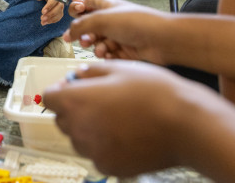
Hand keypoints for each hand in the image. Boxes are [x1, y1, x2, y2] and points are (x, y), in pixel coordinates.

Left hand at [33, 0, 64, 24]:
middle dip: (51, 13)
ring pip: (60, 11)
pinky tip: (47, 22)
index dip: (50, 6)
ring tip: (43, 22)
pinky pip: (59, 13)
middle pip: (59, 6)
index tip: (42, 11)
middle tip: (42, 19)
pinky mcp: (58, 4)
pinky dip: (54, 19)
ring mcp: (60, 0)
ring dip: (52, 18)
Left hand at [43, 60, 207, 176]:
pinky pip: (96, 153)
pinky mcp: (108, 166)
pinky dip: (104, 145)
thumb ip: (90, 72)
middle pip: (62, 119)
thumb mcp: (119, 68)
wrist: (185, 126)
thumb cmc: (154, 92)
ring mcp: (93, 151)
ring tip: (117, 117)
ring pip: (78, 138)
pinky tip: (126, 134)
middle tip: (99, 100)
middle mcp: (79, 129)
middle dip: (73, 109)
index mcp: (76, 101)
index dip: (60, 90)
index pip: (49, 98)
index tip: (74, 87)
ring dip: (88, 127)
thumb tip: (77, 77)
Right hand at [63, 0, 170, 63]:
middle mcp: (111, 19)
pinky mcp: (123, 49)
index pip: (87, 2)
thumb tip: (68, 33)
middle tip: (85, 39)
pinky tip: (109, 54)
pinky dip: (106, 54)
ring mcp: (117, 34)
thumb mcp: (102, 20)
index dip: (78, 8)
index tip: (73, 15)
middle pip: (89, 26)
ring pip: (97, 42)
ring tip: (101, 48)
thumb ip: (80, 25)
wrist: (161, 40)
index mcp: (106, 5)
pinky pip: (107, 53)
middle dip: (85, 34)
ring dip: (96, 46)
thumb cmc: (137, 23)